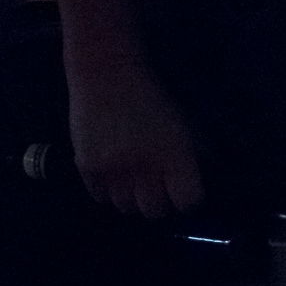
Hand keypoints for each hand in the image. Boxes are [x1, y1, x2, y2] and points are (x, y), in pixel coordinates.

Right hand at [67, 58, 204, 217]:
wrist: (107, 74)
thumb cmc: (152, 99)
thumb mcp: (184, 124)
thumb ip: (193, 156)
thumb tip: (198, 185)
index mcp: (176, 155)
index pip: (188, 202)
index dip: (188, 200)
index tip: (184, 192)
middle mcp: (145, 167)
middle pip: (155, 212)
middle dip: (159, 203)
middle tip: (157, 189)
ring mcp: (113, 169)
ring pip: (126, 208)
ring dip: (132, 198)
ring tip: (133, 180)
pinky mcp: (87, 167)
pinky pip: (100, 198)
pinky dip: (108, 191)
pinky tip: (113, 174)